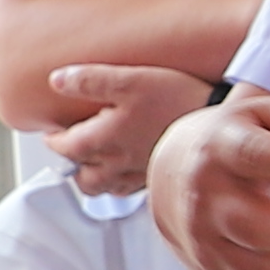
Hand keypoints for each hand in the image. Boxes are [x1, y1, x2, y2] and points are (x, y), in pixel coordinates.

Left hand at [40, 60, 204, 194]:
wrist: (217, 122)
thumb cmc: (177, 100)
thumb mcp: (130, 79)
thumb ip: (90, 80)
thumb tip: (57, 80)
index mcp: (104, 140)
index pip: (64, 147)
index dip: (54, 138)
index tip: (52, 131)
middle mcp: (117, 164)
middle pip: (81, 176)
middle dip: (71, 164)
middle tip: (70, 149)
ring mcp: (138, 175)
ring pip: (103, 189)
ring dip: (93, 177)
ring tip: (93, 162)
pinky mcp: (156, 178)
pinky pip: (127, 190)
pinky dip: (117, 183)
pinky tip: (124, 168)